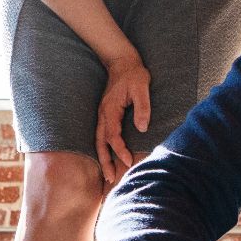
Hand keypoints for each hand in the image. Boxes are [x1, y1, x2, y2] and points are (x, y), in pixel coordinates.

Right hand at [95, 54, 150, 184]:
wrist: (121, 61)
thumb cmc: (134, 74)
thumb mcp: (142, 88)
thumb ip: (142, 107)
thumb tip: (142, 127)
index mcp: (110, 110)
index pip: (113, 136)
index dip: (120, 150)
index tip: (129, 162)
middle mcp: (103, 115)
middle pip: (100, 144)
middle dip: (105, 162)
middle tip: (111, 179)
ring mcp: (102, 115)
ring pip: (98, 142)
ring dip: (103, 159)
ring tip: (108, 175)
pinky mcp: (105, 115)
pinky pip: (101, 136)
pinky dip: (103, 150)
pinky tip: (108, 159)